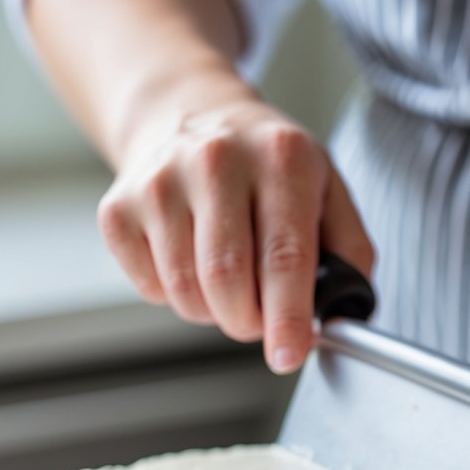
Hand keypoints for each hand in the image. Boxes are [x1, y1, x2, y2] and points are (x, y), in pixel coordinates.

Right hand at [98, 96, 373, 372]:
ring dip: (212, 311)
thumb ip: (350, 252)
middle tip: (260, 317)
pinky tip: (189, 261)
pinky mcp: (119, 207)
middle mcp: (216, 160)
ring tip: (227, 282)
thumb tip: (344, 314)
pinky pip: (150, 287)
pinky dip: (175, 296)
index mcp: (281, 159)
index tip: (288, 355)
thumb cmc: (266, 165)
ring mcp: (160, 182)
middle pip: (227, 280)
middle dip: (248, 321)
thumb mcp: (327, 189)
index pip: (284, 256)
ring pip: (186, 291)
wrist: (189, 114)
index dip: (287, 318)